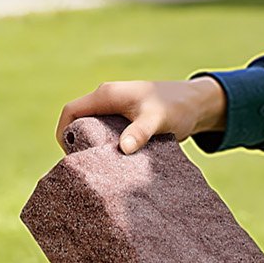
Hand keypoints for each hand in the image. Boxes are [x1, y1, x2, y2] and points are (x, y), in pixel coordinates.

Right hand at [54, 77, 226, 154]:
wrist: (199, 103)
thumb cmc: (177, 106)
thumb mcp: (158, 120)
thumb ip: (140, 132)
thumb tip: (123, 148)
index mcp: (107, 95)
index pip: (71, 111)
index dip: (64, 132)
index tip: (70, 155)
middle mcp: (109, 99)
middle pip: (80, 121)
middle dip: (78, 142)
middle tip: (85, 166)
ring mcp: (118, 110)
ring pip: (94, 128)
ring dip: (94, 146)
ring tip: (99, 168)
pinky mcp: (128, 120)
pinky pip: (108, 133)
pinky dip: (108, 146)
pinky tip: (116, 163)